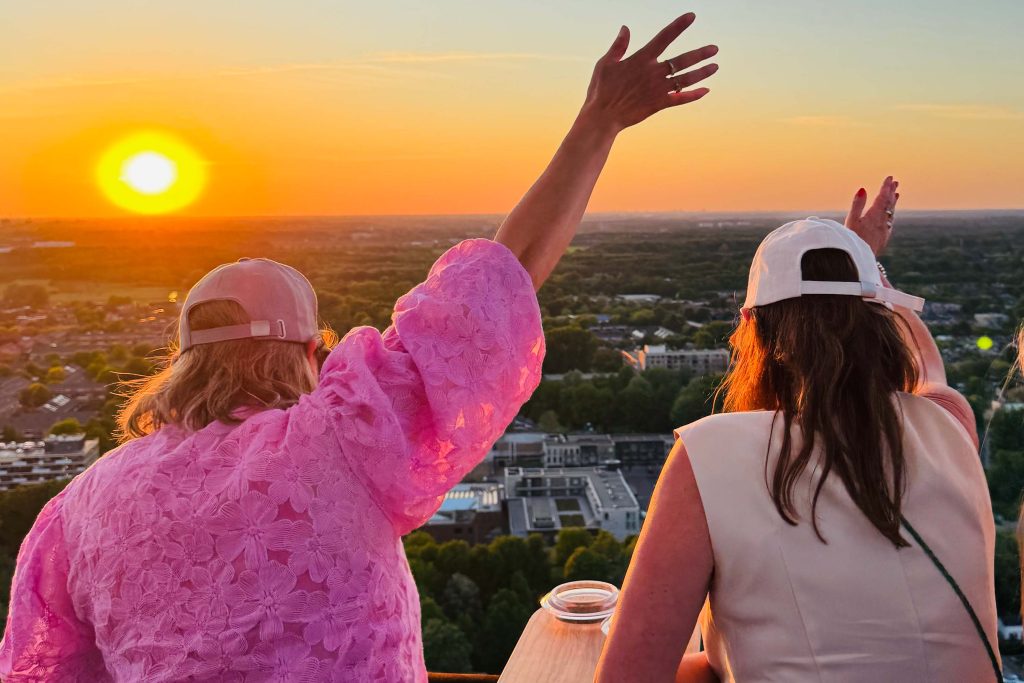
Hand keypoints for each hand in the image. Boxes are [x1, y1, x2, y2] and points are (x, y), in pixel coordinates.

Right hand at [581, 13, 718, 133]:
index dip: (679, 25)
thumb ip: (618, 46)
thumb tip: (625, 28)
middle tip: (714, 49)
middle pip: (683, 60)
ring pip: (686, 79)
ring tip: (715, 66)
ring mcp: (658, 89)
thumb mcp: (605, 63)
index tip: (691, 16)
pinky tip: (705, 91)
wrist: (602, 116)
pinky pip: (680, 99)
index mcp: (641, 58)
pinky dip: (693, 95)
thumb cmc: (601, 90)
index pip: (664, 37)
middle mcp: (653, 72)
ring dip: (702, 72)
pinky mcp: (658, 104)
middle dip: (700, 54)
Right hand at [845, 176, 899, 255]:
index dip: (886, 187)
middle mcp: (883, 222)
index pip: (883, 197)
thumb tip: (863, 189)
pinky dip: (891, 214)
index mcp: (875, 215)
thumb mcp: (851, 220)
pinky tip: (890, 215)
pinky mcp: (884, 238)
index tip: (889, 177)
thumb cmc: (852, 240)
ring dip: (893, 202)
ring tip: (895, 194)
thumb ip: (857, 204)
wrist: (859, 260)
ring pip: (891, 213)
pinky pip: (890, 221)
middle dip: (891, 192)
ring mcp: (885, 230)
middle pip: (889, 204)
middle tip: (895, 182)